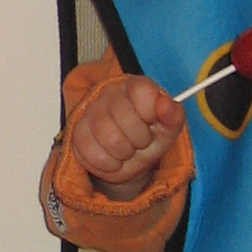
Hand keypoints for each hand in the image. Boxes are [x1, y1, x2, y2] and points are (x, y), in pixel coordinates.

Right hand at [70, 75, 184, 199]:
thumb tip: (167, 105)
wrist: (128, 158)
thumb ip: (173, 115)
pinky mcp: (78, 133)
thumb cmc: (148, 137)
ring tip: (127, 150)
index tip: (153, 122)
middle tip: (141, 141)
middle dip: (141, 140)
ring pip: (110, 139)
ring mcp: (91, 112)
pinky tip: (113, 157)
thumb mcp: (168, 129)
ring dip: (125, 153)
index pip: (143, 92)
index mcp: (135, 86)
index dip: (151, 113)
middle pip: (128, 121)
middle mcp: (110, 94)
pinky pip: (95, 154)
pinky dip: (110, 164)